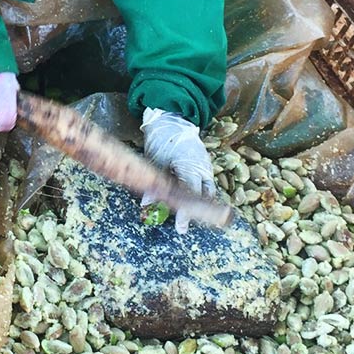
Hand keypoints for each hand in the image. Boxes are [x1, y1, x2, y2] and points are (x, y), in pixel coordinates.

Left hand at [140, 108, 215, 233]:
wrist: (175, 123)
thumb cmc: (163, 140)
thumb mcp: (155, 159)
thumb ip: (153, 182)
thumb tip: (146, 204)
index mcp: (189, 165)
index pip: (189, 193)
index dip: (185, 213)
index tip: (180, 227)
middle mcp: (201, 168)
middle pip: (201, 197)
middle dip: (193, 214)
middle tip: (182, 229)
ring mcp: (205, 168)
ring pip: (206, 193)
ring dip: (199, 208)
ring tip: (190, 222)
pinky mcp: (205, 169)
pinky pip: (206, 187)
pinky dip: (201, 199)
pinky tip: (196, 209)